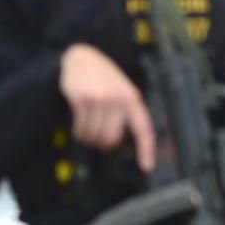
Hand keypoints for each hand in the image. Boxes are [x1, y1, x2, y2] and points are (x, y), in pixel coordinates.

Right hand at [60, 44, 156, 172]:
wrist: (81, 57)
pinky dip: (78, 132)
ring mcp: (100, 99)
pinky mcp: (82, 100)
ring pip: (94, 136)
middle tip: (98, 137)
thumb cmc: (102, 77)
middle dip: (103, 143)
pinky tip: (78, 124)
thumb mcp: (121, 91)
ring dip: (88, 138)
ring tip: (87, 128)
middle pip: (111, 139)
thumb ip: (125, 113)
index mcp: (132, 99)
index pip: (143, 129)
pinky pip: (80, 129)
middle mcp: (118, 100)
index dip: (146, 150)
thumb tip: (124, 144)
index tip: (146, 166)